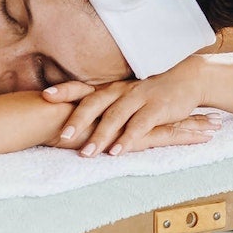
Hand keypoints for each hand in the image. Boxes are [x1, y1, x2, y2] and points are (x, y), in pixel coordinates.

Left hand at [43, 57, 223, 155]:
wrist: (189, 79)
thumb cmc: (153, 91)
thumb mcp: (126, 94)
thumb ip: (106, 103)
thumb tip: (77, 114)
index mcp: (112, 87)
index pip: (84, 87)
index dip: (65, 91)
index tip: (44, 96)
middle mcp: (122, 90)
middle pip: (95, 103)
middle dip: (77, 120)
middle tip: (60, 137)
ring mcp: (140, 98)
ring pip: (115, 117)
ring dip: (100, 136)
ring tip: (86, 154)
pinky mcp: (157, 109)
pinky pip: (139, 125)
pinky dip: (127, 139)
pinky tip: (116, 152)